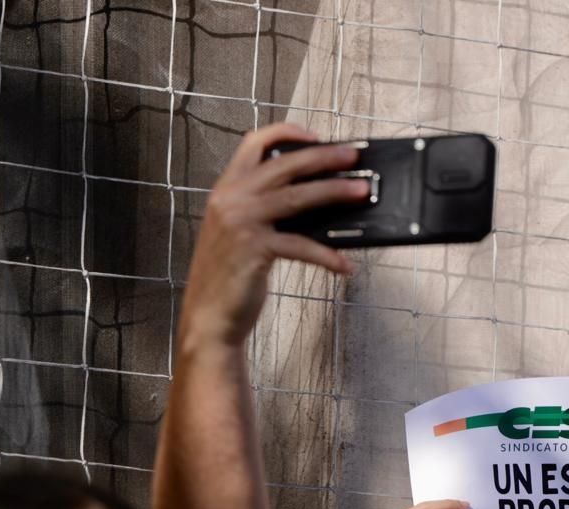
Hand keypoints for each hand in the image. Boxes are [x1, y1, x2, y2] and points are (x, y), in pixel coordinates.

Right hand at [178, 123, 369, 348]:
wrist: (208, 316)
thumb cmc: (228, 276)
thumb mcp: (240, 232)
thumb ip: (265, 211)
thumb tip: (315, 200)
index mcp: (226, 189)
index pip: (253, 143)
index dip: (286, 132)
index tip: (315, 135)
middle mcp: (231, 199)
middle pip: (285, 164)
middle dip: (324, 157)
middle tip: (353, 155)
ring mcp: (241, 222)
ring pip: (297, 197)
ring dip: (334, 192)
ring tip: (361, 191)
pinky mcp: (255, 249)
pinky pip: (301, 245)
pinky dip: (327, 255)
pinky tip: (345, 265)